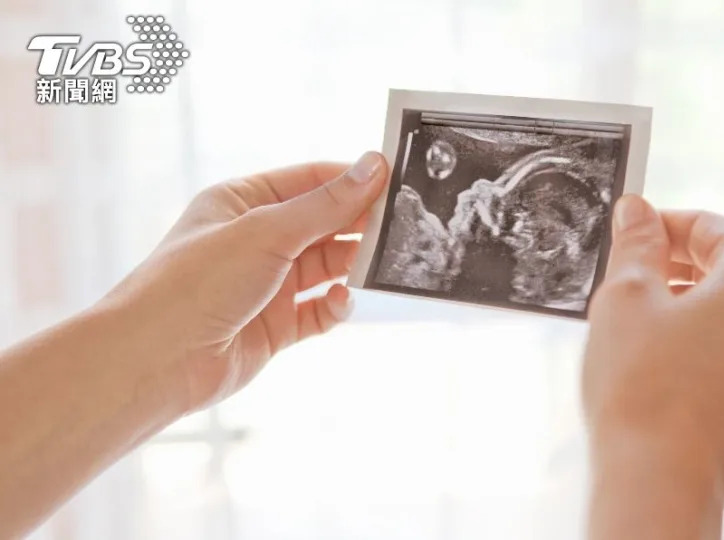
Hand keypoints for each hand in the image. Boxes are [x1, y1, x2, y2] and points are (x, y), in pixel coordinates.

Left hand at [103, 151, 386, 412]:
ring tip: (382, 267)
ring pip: (326, 268)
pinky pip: (319, 310)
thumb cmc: (195, 283)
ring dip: (353, 267)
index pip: (309, 181)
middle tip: (403, 228)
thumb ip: (325, 205)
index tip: (396, 180)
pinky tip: (342, 302)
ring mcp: (266, 285)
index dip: (351, 180)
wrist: (156, 361)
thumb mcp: (266, 232)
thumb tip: (372, 166)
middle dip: (359, 226)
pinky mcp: (274, 326)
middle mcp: (254, 240)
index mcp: (242, 202)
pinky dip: (337, 306)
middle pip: (322, 224)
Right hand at [583, 195, 723, 538]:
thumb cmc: (642, 385)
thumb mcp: (626, 296)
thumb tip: (636, 209)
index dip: (663, 223)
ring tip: (638, 320)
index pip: (712, 228)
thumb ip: (636, 244)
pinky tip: (661, 361)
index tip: (629, 227)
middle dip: (678, 265)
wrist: (661, 481)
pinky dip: (704, 344)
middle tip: (629, 272)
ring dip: (691, 305)